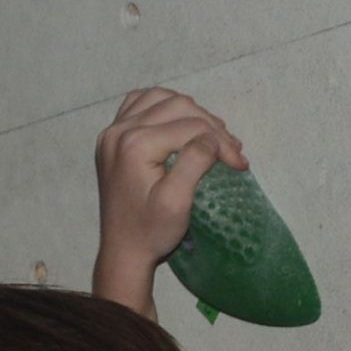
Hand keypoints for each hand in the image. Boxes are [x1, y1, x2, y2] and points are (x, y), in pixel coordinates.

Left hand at [90, 88, 247, 309]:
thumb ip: (194, 162)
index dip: (221, 142)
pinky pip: (139, 104)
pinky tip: (179, 122)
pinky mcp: (111, 139)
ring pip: (160, 98)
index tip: (240, 163)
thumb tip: (212, 138)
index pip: (190, 126)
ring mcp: (111, 133)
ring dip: (190, 111)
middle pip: (178, 107)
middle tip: (231, 151)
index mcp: (133, 145)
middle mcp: (118, 132)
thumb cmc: (151, 232)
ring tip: (212, 135)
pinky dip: (163, 106)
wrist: (123, 252)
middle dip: (210, 126)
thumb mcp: (177, 202)